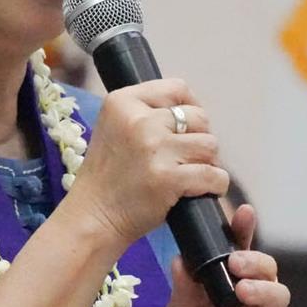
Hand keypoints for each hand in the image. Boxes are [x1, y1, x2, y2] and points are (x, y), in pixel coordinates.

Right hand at [64, 78, 227, 250]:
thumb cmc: (107, 177)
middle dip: (198, 139)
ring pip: (210, 145)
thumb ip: (146, 113)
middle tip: (183, 159)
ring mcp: (154, 148)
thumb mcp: (114, 129)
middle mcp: (138, 120)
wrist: (92, 217)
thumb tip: (191, 112)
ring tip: (188, 176)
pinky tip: (200, 191)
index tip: (187, 128)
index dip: (190, 107)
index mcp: (122, 102)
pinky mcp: (168, 177)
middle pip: (198, 117)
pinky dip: (215, 185)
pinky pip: (214, 174)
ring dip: (206, 163)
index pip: (177, 88)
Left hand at [158, 203, 287, 306]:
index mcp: (227, 285)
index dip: (245, 232)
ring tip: (241, 291)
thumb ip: (182, 292)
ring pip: (280, 298)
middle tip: (236, 262)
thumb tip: (179, 259)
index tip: (243, 212)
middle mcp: (249, 301)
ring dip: (263, 290)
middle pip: (268, 271)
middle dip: (256, 261)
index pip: (240, 252)